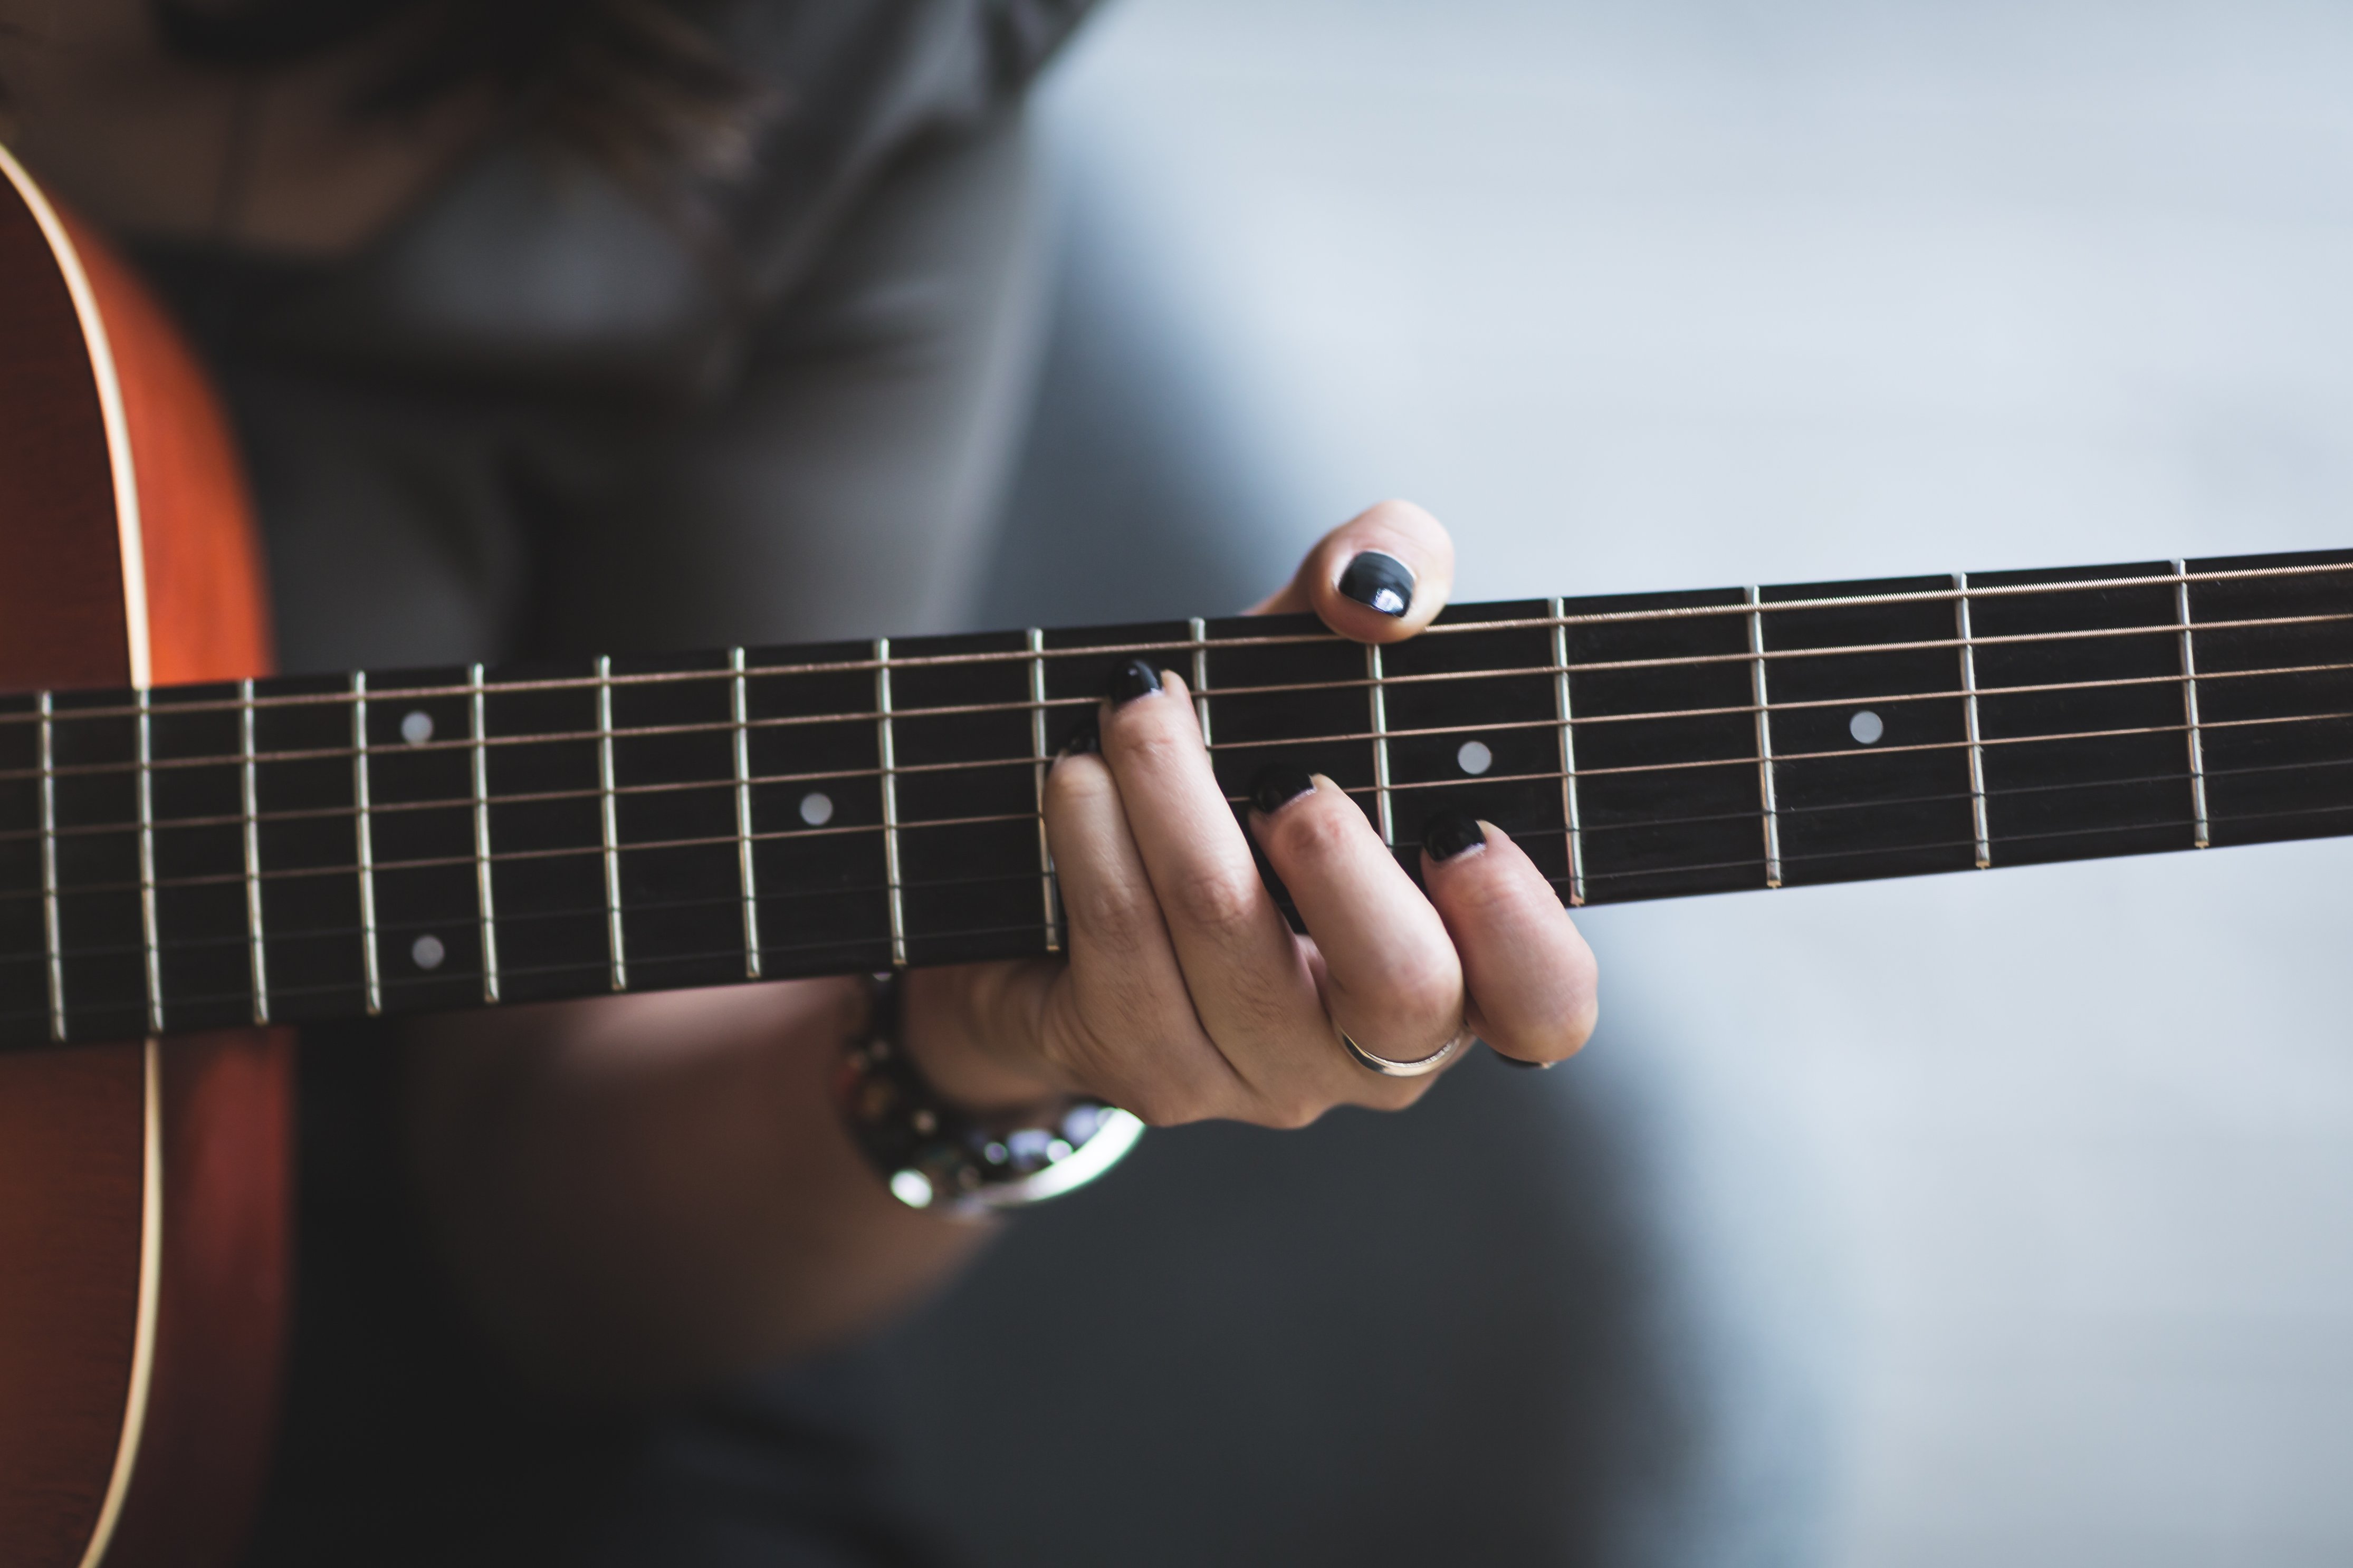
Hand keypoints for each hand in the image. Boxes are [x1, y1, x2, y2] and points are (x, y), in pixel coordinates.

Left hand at [902, 500, 1597, 1125]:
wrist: (1064, 880)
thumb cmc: (1239, 767)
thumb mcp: (1320, 658)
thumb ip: (1384, 572)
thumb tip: (1375, 588)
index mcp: (1461, 964)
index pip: (1545, 1003)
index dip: (1521, 929)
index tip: (1460, 831)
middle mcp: (1376, 1047)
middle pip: (1401, 992)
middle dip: (1340, 865)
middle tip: (1285, 779)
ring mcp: (1260, 1074)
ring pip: (1232, 948)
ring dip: (1175, 801)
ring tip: (1136, 710)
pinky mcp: (1147, 1070)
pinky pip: (1125, 952)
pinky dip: (1097, 840)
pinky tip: (1079, 773)